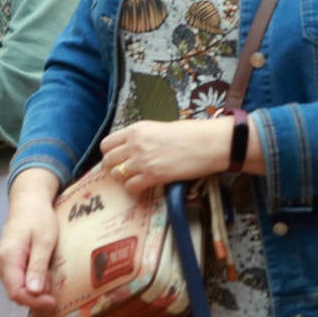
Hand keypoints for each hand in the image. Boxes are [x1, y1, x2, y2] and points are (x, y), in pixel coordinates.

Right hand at [0, 168, 60, 311]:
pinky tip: (49, 276)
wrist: (29, 202)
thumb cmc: (38, 217)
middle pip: (17, 292)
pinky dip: (35, 281)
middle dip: (37, 297)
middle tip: (57, 295)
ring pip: (19, 287)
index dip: (34, 301)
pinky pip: (21, 278)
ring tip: (55, 284)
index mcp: (8, 260)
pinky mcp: (12, 263)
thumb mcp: (45, 240)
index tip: (53, 302)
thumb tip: (34, 291)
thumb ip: (38, 265)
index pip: (16, 291)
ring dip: (37, 290)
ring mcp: (5, 265)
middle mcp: (2, 265)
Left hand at [99, 119, 230, 191]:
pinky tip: (145, 184)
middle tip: (125, 170)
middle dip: (114, 167)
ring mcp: (142, 161)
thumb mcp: (163, 128)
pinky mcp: (152, 176)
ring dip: (124, 179)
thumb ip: (144, 138)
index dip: (110, 153)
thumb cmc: (193, 133)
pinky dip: (135, 188)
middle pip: (108, 161)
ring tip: (137, 177)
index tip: (117, 157)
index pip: (107, 144)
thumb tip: (134, 149)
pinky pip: (131, 187)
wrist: (210, 143)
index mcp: (138, 129)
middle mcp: (135, 144)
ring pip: (116, 176)